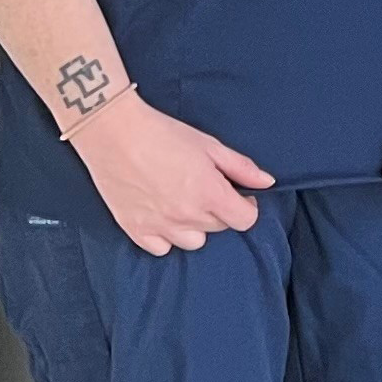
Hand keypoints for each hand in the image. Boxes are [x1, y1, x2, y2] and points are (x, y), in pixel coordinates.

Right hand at [74, 96, 274, 256]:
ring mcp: (159, 225)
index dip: (248, 207)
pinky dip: (166, 237)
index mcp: (210, 193)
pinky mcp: (134, 229)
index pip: (245, 220)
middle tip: (208, 191)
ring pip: (192, 242)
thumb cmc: (163, 134)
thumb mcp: (210, 145)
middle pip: (219, 228)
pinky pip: (160, 248)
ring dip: (195, 227)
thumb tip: (267, 182)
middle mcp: (187, 215)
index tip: (241, 195)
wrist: (114, 133)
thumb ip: (241, 167)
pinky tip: (164, 217)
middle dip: (221, 211)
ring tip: (186, 204)